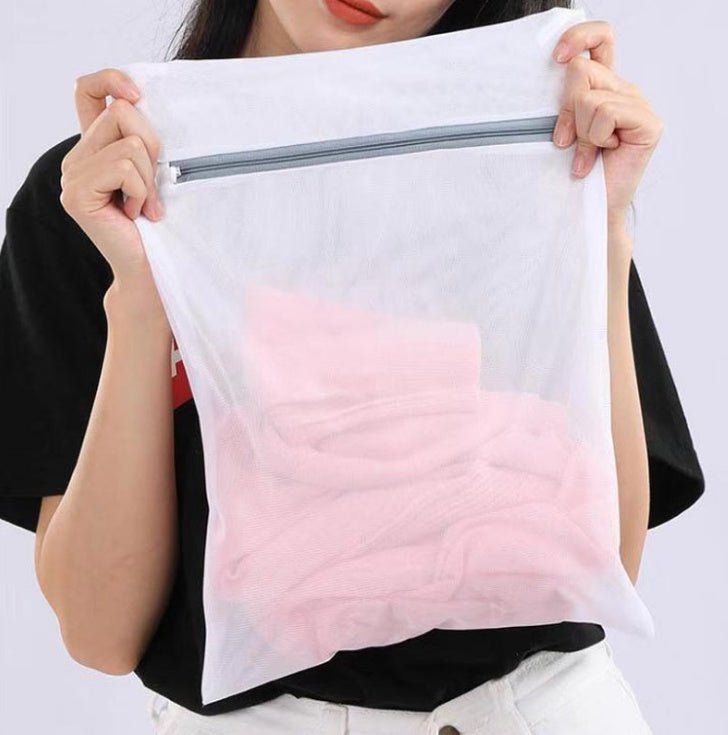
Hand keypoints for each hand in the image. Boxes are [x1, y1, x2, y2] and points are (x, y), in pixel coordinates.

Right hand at [59, 68, 166, 307]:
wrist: (152, 271)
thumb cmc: (162, 226)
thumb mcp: (157, 174)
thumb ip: (147, 142)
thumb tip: (154, 104)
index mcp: (95, 148)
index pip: (88, 90)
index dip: (112, 80)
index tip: (139, 96)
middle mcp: (77, 158)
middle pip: (121, 112)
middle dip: (153, 147)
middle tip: (154, 186)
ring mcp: (71, 176)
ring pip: (129, 143)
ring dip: (149, 179)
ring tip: (145, 207)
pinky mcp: (76, 194)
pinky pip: (123, 168)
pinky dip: (141, 191)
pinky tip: (137, 215)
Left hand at [551, 21, 663, 231]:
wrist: (589, 208)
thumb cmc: (573, 172)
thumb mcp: (562, 129)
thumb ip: (565, 100)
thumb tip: (560, 72)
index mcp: (603, 86)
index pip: (599, 38)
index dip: (579, 37)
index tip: (557, 57)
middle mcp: (623, 90)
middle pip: (581, 70)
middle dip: (565, 110)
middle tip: (566, 141)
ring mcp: (638, 105)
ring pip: (590, 98)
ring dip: (580, 132)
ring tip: (586, 155)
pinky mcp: (648, 123)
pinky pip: (606, 113)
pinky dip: (595, 138)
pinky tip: (601, 155)